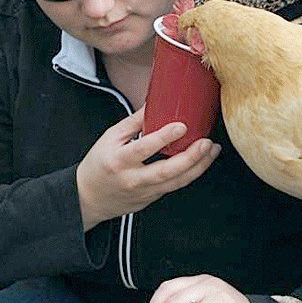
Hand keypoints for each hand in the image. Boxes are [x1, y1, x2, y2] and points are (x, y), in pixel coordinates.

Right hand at [76, 108, 220, 229]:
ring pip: (176, 183)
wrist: (89, 198)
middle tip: (207, 142)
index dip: (163, 138)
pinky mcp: (152, 199)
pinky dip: (190, 173)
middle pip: (166, 172)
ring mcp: (144, 192)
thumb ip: (133, 122)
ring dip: (198, 167)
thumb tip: (154, 103)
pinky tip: (201, 161)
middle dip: (190, 158)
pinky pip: (174, 186)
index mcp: (118, 161)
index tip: (181, 126)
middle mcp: (132, 179)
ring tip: (212, 150)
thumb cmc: (98, 165)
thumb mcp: (110, 138)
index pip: (143, 149)